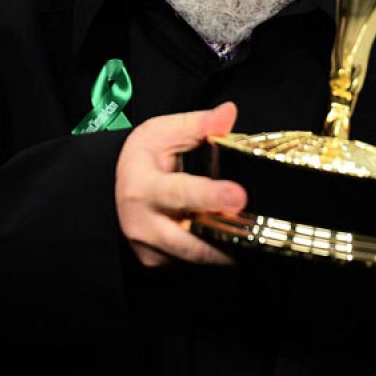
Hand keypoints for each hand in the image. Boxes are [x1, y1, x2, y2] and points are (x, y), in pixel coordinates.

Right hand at [115, 102, 247, 266]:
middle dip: (225, 238)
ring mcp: (150, 248)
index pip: (179, 193)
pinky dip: (216, 252)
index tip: (238, 196)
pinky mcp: (158, 262)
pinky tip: (233, 239)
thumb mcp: (162, 132)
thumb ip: (198, 125)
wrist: (117, 187)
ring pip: (197, 257)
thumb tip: (229, 112)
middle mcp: (142, 224)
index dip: (210, 196)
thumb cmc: (143, 158)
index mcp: (142, 187)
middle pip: (190, 242)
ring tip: (255, 234)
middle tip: (258, 230)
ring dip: (227, 248)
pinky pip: (194, 262)